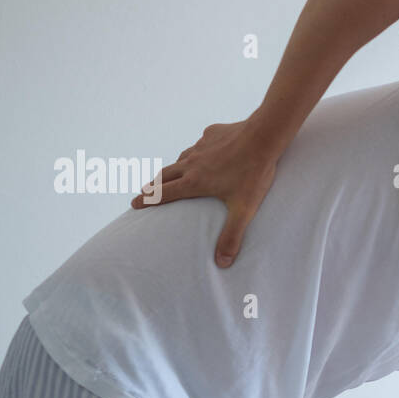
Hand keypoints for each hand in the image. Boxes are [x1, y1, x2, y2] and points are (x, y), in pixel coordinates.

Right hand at [131, 119, 278, 267]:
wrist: (263, 137)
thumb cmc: (253, 174)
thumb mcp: (244, 210)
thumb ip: (232, 236)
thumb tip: (223, 263)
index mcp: (194, 182)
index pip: (163, 194)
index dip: (147, 200)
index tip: (134, 204)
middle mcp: (191, 163)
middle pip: (165, 175)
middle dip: (153, 185)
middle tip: (144, 191)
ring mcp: (201, 146)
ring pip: (181, 159)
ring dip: (173, 168)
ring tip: (170, 175)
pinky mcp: (212, 134)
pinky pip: (200, 145)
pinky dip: (197, 152)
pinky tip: (204, 153)